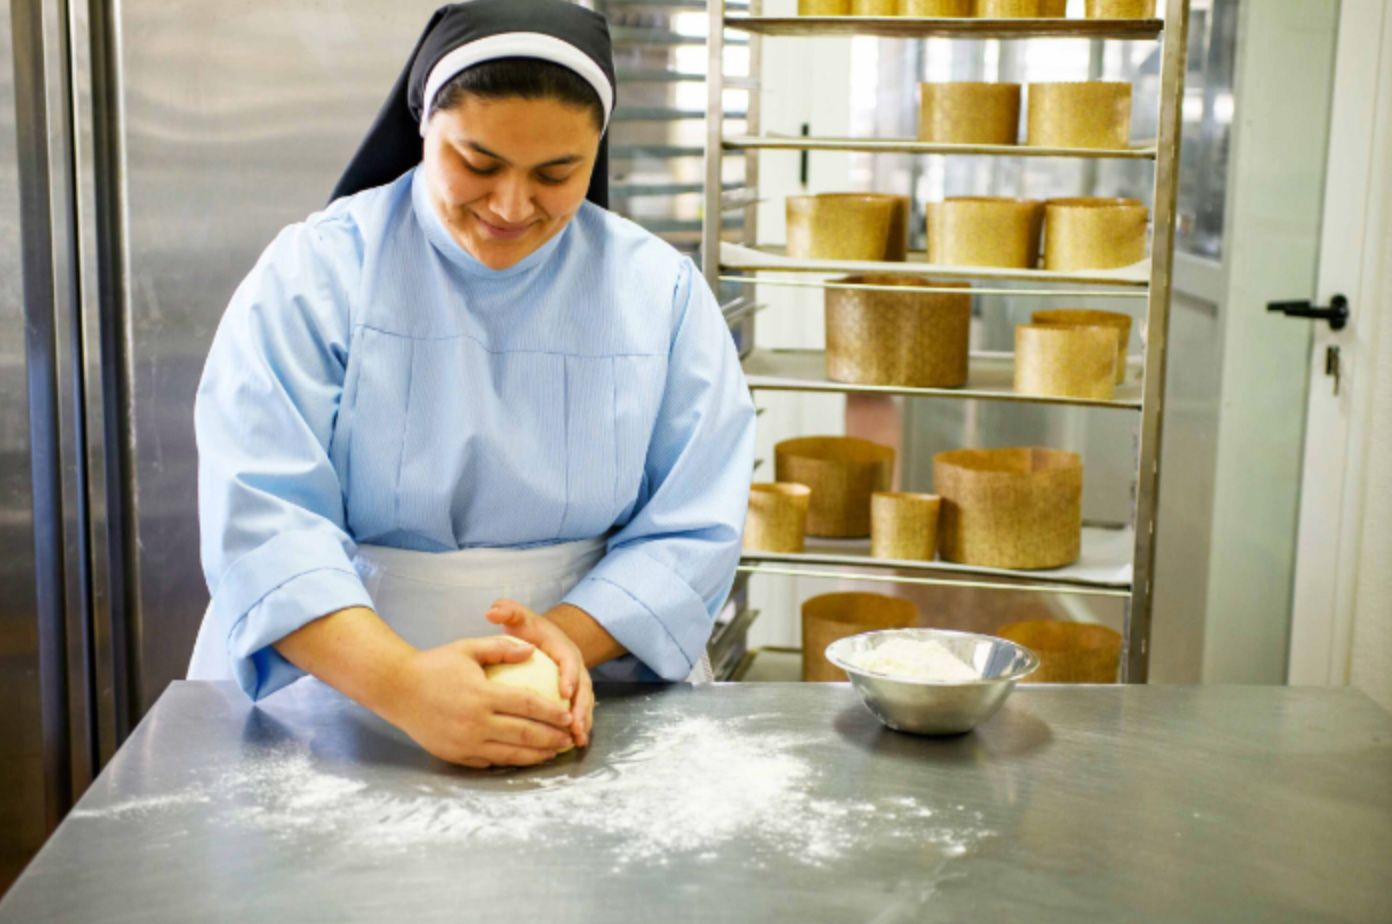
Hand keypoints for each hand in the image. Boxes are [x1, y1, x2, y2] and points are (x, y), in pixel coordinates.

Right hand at [383, 635, 575, 768]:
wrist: (396, 689)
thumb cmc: (434, 665)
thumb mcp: (467, 648)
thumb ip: (501, 647)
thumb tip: (531, 650)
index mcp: (481, 695)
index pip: (526, 705)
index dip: (551, 712)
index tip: (567, 715)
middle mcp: (475, 723)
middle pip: (524, 734)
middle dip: (552, 738)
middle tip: (569, 737)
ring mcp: (465, 743)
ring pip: (510, 754)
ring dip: (536, 755)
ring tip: (555, 752)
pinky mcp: (456, 755)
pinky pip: (490, 761)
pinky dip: (511, 760)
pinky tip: (525, 757)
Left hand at [486, 599, 594, 747]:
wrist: (546, 640)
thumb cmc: (530, 632)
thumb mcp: (520, 619)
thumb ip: (508, 612)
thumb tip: (492, 611)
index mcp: (565, 650)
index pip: (570, 662)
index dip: (569, 676)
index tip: (564, 691)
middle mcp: (577, 668)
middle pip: (583, 689)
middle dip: (581, 707)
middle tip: (574, 725)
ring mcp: (578, 685)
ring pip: (584, 705)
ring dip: (583, 723)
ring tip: (576, 741)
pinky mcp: (575, 699)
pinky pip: (579, 714)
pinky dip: (577, 729)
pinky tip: (571, 746)